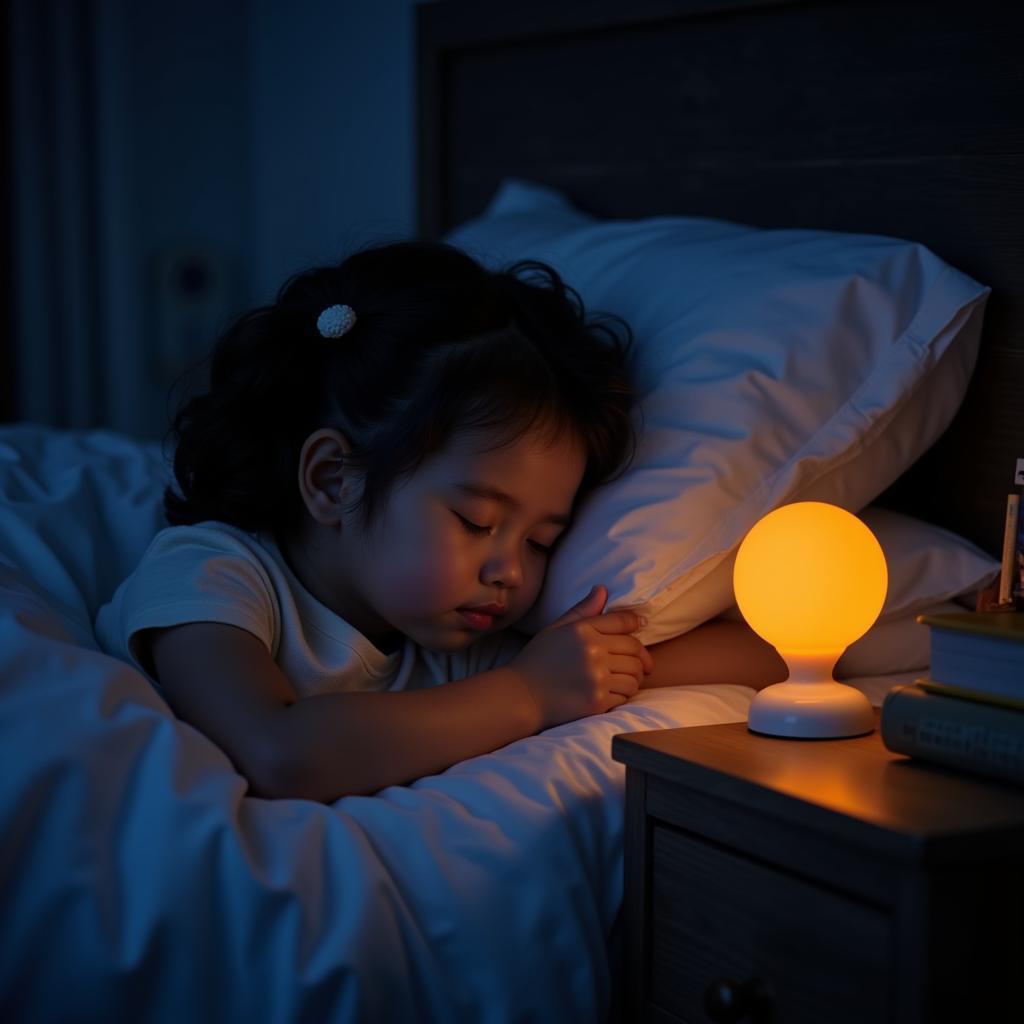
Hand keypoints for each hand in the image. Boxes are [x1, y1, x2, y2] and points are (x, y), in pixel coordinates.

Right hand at [510, 584, 652, 728]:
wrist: (521, 697)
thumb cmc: (537, 661)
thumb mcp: (556, 629)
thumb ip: (582, 610)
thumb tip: (603, 589)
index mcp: (582, 630)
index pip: (622, 621)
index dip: (635, 622)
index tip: (640, 625)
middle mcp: (592, 651)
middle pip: (634, 648)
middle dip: (640, 655)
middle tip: (640, 662)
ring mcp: (596, 677)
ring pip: (635, 674)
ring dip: (635, 676)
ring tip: (625, 678)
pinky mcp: (597, 701)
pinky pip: (626, 694)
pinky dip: (624, 694)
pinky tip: (613, 692)